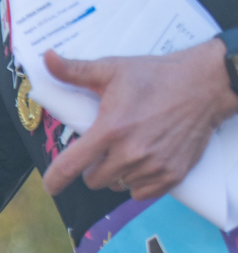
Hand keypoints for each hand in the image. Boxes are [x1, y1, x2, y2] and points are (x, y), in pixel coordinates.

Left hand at [41, 39, 237, 203]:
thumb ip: (75, 70)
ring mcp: (152, 167)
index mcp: (110, 129)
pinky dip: (138, 182)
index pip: (71, 166)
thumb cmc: (156, 76)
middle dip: (93, 167)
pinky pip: (140, 193)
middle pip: (93, 180)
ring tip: (129, 148)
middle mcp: (130, 153)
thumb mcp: (113, 69)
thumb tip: (46, 59)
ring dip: (116, 173)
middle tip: (106, 147)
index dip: (55, 180)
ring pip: (117, 185)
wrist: (205, 85)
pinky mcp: (171, 176)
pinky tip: (143, 161)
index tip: (51, 186)